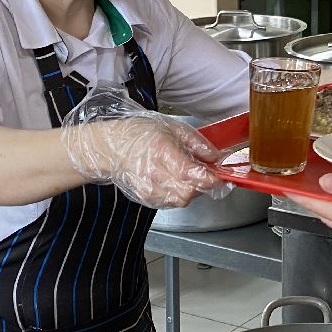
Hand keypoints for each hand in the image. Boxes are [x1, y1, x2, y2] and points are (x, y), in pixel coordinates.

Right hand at [61, 88, 224, 208]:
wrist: (113, 148)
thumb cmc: (141, 134)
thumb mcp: (173, 128)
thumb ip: (197, 143)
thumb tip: (216, 157)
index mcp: (162, 153)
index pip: (192, 175)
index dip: (210, 178)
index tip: (218, 175)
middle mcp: (155, 174)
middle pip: (189, 192)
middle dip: (202, 184)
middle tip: (203, 173)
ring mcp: (149, 189)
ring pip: (182, 200)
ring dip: (191, 190)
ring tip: (186, 174)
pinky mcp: (147, 199)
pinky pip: (172, 203)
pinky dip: (179, 195)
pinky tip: (174, 181)